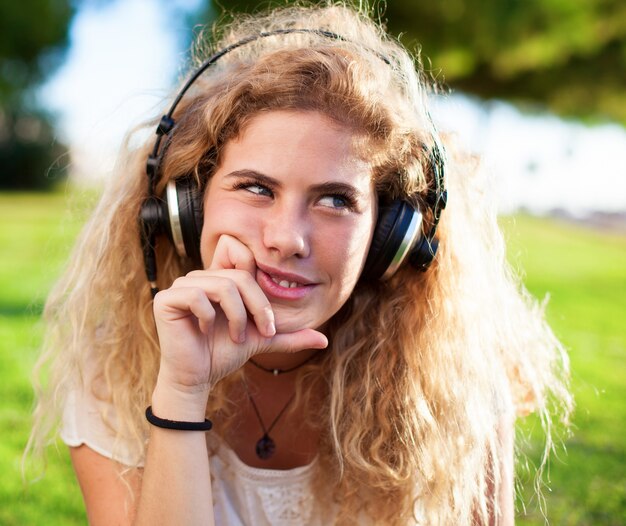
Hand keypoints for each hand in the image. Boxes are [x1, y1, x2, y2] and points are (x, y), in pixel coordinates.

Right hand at [152, 235, 327, 395]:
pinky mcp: (166, 299)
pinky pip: (198, 296)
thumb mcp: (262, 340)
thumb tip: (324, 341)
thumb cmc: (225, 354)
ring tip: (238, 337)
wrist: (197, 378)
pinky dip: (210, 317)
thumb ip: (289, 336)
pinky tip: (207, 332)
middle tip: (261, 333)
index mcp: (220, 278)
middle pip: (240, 274)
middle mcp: (200, 276)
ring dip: (237, 315)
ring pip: (223, 284)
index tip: (265, 318)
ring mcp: (181, 286)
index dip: (256, 280)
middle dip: (258, 306)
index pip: (238, 250)